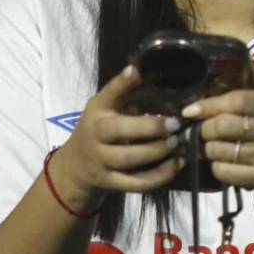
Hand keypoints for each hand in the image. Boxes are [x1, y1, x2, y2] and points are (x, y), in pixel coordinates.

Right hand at [53, 66, 183, 212]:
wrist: (75, 167)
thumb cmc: (99, 129)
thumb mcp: (106, 108)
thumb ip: (126, 93)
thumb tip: (151, 70)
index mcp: (97, 110)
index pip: (108, 94)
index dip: (122, 83)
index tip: (136, 71)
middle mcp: (95, 134)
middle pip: (120, 130)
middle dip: (150, 127)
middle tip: (175, 124)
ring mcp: (100, 160)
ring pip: (129, 158)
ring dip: (157, 151)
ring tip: (177, 142)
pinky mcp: (109, 182)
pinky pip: (136, 182)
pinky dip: (159, 175)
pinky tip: (176, 164)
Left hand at [185, 62, 253, 206]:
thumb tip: (242, 55)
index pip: (239, 101)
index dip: (211, 104)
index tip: (190, 109)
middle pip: (226, 126)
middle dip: (205, 127)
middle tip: (200, 128)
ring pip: (220, 150)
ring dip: (207, 148)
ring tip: (209, 144)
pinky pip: (224, 171)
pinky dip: (215, 166)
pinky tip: (219, 161)